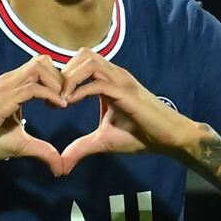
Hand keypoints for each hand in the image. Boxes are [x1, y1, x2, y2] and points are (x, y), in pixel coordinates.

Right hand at [0, 55, 66, 175]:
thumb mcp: (21, 144)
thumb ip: (42, 151)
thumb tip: (60, 167)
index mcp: (14, 85)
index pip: (41, 67)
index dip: (58, 80)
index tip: (66, 100)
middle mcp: (11, 80)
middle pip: (43, 60)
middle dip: (61, 77)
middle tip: (67, 98)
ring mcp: (6, 86)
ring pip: (39, 67)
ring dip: (57, 83)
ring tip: (63, 103)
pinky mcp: (3, 98)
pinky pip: (32, 88)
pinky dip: (51, 95)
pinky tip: (59, 108)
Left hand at [59, 48, 192, 173]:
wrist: (169, 138)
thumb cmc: (141, 135)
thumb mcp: (104, 141)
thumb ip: (81, 148)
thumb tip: (61, 166)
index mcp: (109, 80)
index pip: (81, 61)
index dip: (63, 74)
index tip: (51, 97)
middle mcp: (115, 75)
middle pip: (83, 54)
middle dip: (64, 72)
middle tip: (53, 95)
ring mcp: (122, 81)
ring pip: (90, 61)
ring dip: (70, 78)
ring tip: (61, 99)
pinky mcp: (127, 93)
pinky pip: (99, 83)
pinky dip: (80, 91)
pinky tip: (69, 104)